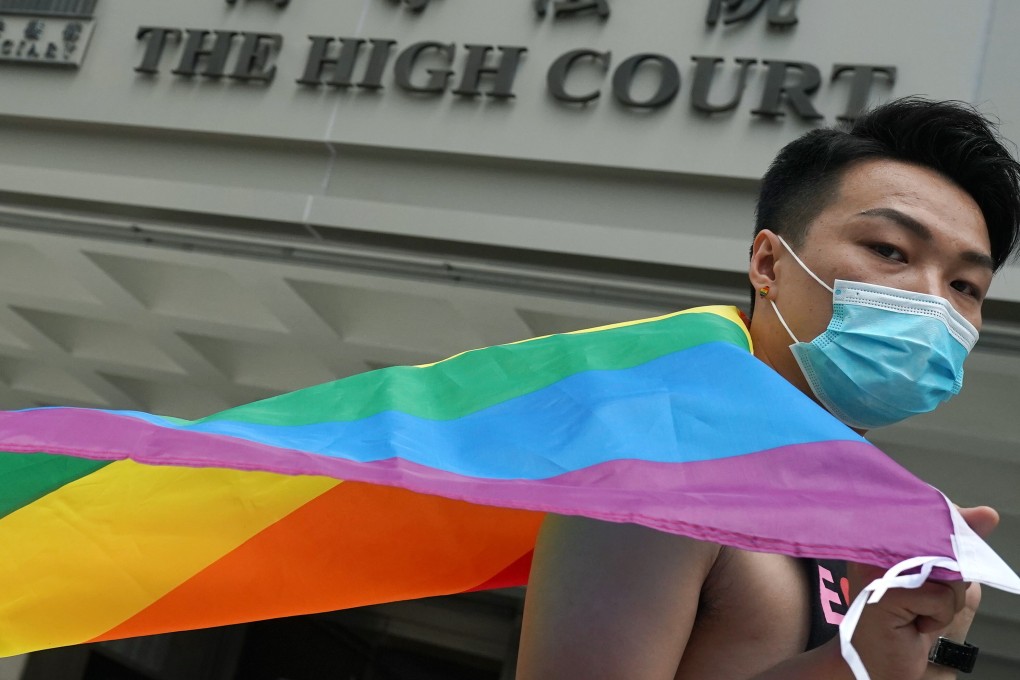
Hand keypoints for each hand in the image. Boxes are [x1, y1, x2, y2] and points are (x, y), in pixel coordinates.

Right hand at [846, 506, 998, 679]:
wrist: (875, 662)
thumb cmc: (903, 621)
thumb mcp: (938, 579)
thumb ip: (958, 546)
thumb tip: (986, 514)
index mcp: (881, 535)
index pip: (927, 515)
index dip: (946, 534)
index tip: (937, 569)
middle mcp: (874, 545)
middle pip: (943, 545)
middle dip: (948, 579)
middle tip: (922, 598)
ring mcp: (876, 567)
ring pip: (947, 572)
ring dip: (944, 601)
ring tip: (916, 611)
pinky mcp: (886, 591)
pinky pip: (940, 598)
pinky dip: (937, 617)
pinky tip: (913, 624)